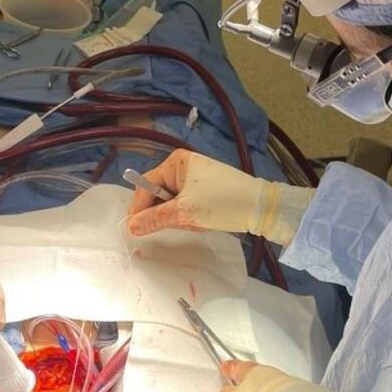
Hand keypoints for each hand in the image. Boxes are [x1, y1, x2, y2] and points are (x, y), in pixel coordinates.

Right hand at [126, 150, 313, 244]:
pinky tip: (205, 220)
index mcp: (176, 162)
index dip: (139, 207)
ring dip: (180, 216)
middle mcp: (184, 165)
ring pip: (173, 202)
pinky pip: (187, 203)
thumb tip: (131, 227)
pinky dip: (191, 215)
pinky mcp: (207, 188)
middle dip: (166, 213)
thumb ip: (154, 219)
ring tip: (198, 221)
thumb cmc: (221, 203)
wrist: (261, 206)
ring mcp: (196, 176)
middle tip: (179, 224)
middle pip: (159, 193)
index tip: (135, 229)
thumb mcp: (184, 212)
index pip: (146, 184)